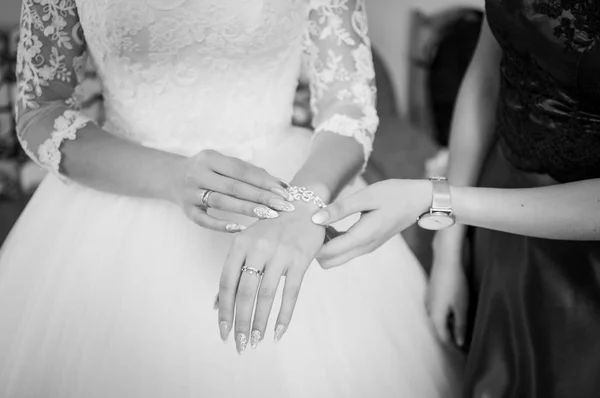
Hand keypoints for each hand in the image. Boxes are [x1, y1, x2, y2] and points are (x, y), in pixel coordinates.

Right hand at [169, 149, 294, 231]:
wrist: (170, 177)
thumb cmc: (208, 171)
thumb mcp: (222, 164)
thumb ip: (248, 172)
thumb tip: (281, 185)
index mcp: (210, 157)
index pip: (242, 170)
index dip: (264, 181)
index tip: (284, 192)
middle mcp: (198, 173)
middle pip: (234, 187)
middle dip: (261, 197)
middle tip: (283, 206)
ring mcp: (190, 193)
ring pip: (222, 202)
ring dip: (247, 209)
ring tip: (269, 215)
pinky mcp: (186, 211)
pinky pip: (205, 220)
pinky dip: (222, 224)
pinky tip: (241, 228)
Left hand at [217, 203, 324, 352]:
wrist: (304, 206)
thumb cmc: (271, 228)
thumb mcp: (247, 242)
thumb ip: (233, 270)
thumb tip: (217, 305)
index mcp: (240, 243)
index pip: (227, 282)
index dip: (224, 310)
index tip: (223, 332)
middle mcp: (258, 248)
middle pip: (245, 292)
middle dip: (241, 322)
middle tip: (240, 344)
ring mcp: (280, 254)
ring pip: (266, 295)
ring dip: (260, 322)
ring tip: (256, 340)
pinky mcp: (300, 259)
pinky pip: (291, 293)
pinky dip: (284, 315)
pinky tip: (278, 331)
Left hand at [312, 179, 430, 267]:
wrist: (420, 199)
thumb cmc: (394, 194)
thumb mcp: (366, 196)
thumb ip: (339, 209)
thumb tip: (314, 219)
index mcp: (362, 237)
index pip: (327, 253)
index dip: (311, 244)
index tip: (302, 228)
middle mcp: (364, 248)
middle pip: (329, 262)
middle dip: (316, 249)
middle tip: (310, 227)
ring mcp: (367, 248)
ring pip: (336, 258)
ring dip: (325, 245)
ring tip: (319, 221)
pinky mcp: (369, 244)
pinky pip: (345, 250)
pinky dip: (334, 242)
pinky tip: (331, 223)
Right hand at [425, 229, 468, 347]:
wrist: (445, 260)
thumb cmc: (455, 284)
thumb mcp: (462, 307)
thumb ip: (460, 326)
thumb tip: (460, 342)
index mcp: (435, 317)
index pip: (444, 338)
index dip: (454, 347)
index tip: (464, 354)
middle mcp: (428, 311)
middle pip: (439, 329)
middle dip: (451, 337)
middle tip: (464, 344)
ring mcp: (428, 301)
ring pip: (438, 320)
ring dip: (448, 326)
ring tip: (462, 330)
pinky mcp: (431, 293)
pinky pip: (437, 310)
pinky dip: (446, 316)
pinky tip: (455, 313)